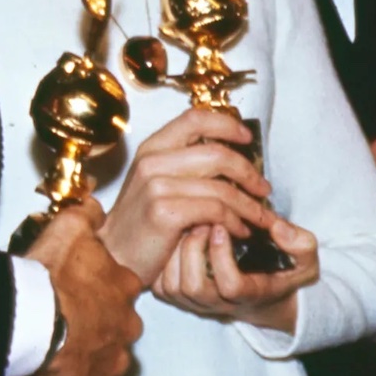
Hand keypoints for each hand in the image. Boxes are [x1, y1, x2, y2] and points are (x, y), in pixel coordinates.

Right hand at [25, 202, 142, 375]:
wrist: (29, 318)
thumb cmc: (48, 276)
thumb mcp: (68, 229)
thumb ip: (85, 216)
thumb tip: (94, 206)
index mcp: (123, 290)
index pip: (124, 292)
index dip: (103, 294)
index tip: (82, 298)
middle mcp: (125, 330)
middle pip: (119, 333)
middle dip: (99, 335)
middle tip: (68, 333)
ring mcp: (111, 366)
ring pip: (108, 372)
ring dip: (88, 372)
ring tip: (60, 369)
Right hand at [99, 109, 274, 287]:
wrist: (112, 257)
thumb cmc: (140, 224)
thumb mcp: (154, 183)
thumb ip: (183, 165)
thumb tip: (230, 157)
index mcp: (151, 148)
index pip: (195, 118)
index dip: (227, 125)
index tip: (248, 139)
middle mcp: (152, 161)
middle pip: (218, 154)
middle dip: (249, 173)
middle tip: (263, 189)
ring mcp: (157, 186)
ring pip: (222, 187)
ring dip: (249, 205)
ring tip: (259, 218)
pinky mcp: (165, 212)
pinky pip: (215, 211)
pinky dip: (235, 222)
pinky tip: (241, 231)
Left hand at [153, 218, 318, 331]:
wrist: (265, 295)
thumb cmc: (283, 271)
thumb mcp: (304, 259)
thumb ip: (301, 244)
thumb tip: (277, 226)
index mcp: (249, 295)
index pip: (230, 286)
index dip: (222, 256)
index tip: (223, 226)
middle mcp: (218, 304)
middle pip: (193, 287)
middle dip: (194, 250)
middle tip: (199, 221)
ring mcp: (194, 303)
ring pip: (171, 286)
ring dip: (175, 251)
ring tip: (186, 225)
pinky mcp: (176, 296)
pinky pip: (159, 283)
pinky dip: (162, 257)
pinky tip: (175, 234)